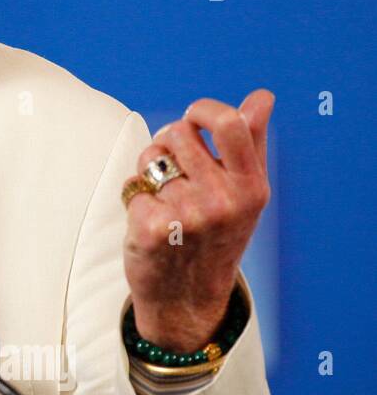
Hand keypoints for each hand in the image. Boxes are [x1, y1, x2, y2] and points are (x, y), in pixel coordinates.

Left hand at [123, 89, 273, 351]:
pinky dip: (135, 196)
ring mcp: (185, 216)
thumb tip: (261, 98)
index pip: (229, 124)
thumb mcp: (245, 193)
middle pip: (177, 133)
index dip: (202, 110)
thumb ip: (252, 141)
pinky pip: (132, 185)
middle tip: (174, 167)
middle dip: (168, 141)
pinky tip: (149, 218)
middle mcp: (222, 201)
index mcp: (250, 187)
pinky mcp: (150, 228)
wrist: (187, 297)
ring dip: (149, 169)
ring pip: (150, 157)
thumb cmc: (217, 235)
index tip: (193, 120)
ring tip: (164, 194)